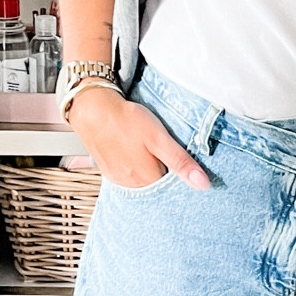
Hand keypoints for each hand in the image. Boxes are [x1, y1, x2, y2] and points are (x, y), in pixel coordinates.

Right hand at [68, 84, 209, 190]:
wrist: (92, 109)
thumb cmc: (125, 119)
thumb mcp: (159, 138)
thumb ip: (180, 162)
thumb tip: (203, 184)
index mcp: (147, 179)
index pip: (174, 187)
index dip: (180, 173)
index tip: (179, 158)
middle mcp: (132, 185)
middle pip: (158, 185)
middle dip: (165, 171)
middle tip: (161, 149)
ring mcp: (119, 180)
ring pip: (144, 181)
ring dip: (150, 169)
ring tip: (147, 149)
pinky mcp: (110, 172)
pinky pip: (130, 176)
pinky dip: (136, 168)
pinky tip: (135, 152)